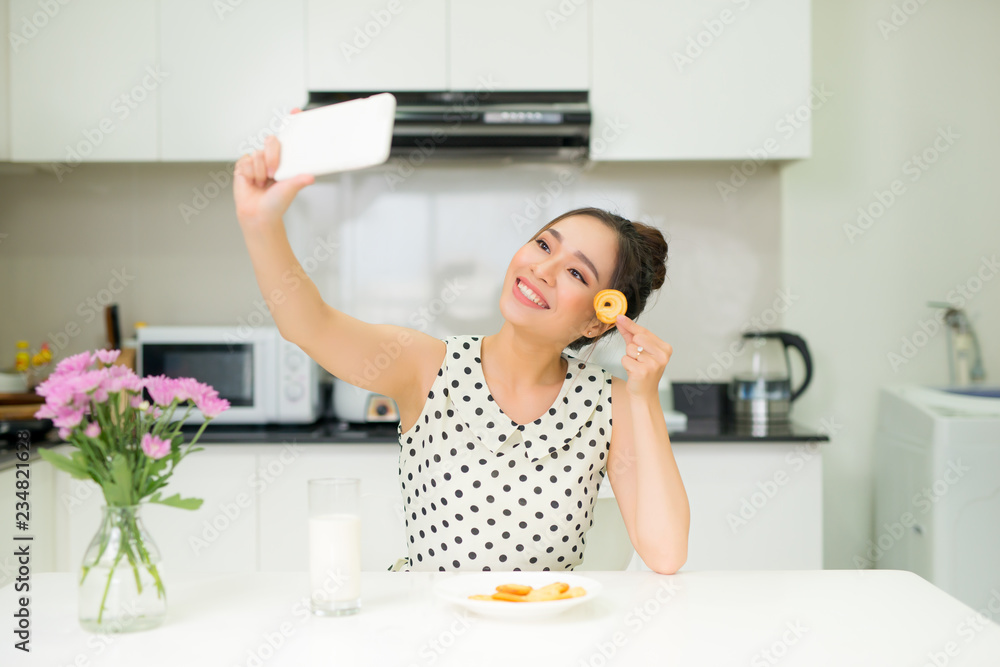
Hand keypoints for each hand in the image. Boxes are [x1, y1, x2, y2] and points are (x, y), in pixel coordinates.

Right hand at [233, 107, 314, 228]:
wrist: (258, 214)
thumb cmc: (276, 203)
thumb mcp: (291, 189)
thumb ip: (299, 180)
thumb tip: (311, 176)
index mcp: (285, 160)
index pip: (288, 137)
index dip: (291, 122)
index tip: (296, 110)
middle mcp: (272, 158)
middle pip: (272, 141)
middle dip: (272, 158)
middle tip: (274, 174)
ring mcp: (258, 160)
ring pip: (257, 154)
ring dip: (260, 172)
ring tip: (263, 183)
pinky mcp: (244, 165)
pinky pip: (246, 161)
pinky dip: (250, 173)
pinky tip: (253, 182)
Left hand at [616, 314, 671, 396]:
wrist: (644, 393)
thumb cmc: (643, 369)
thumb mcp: (640, 350)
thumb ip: (631, 334)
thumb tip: (620, 320)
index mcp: (665, 348)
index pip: (644, 332)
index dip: (630, 324)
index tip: (619, 317)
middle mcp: (662, 355)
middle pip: (636, 338)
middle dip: (632, 347)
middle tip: (638, 359)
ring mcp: (653, 364)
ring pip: (630, 349)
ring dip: (629, 357)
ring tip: (636, 366)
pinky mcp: (642, 372)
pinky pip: (625, 359)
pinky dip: (626, 365)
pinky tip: (633, 372)